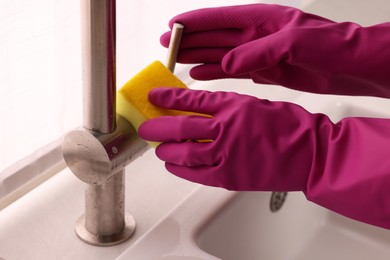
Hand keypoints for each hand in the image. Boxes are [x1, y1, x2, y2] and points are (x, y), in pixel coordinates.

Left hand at [139, 87, 323, 190]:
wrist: (312, 154)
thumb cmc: (290, 127)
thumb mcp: (256, 105)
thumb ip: (227, 108)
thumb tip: (201, 111)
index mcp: (234, 107)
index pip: (191, 100)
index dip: (169, 98)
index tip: (155, 97)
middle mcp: (226, 130)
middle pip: (180, 128)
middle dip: (158, 127)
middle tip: (147, 127)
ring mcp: (226, 155)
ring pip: (184, 153)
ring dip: (166, 150)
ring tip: (159, 148)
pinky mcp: (229, 177)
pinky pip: (196, 174)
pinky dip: (180, 170)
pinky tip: (173, 166)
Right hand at [161, 4, 389, 97]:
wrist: (352, 67)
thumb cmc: (333, 46)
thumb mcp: (297, 43)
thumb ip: (261, 51)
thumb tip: (229, 64)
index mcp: (262, 20)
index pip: (220, 18)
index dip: (194, 22)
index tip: (172, 27)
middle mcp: (257, 35)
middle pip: (214, 36)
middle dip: (189, 41)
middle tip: (167, 46)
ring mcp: (259, 54)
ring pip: (220, 54)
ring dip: (197, 57)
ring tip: (177, 62)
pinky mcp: (264, 71)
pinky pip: (232, 71)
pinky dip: (214, 73)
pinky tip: (200, 75)